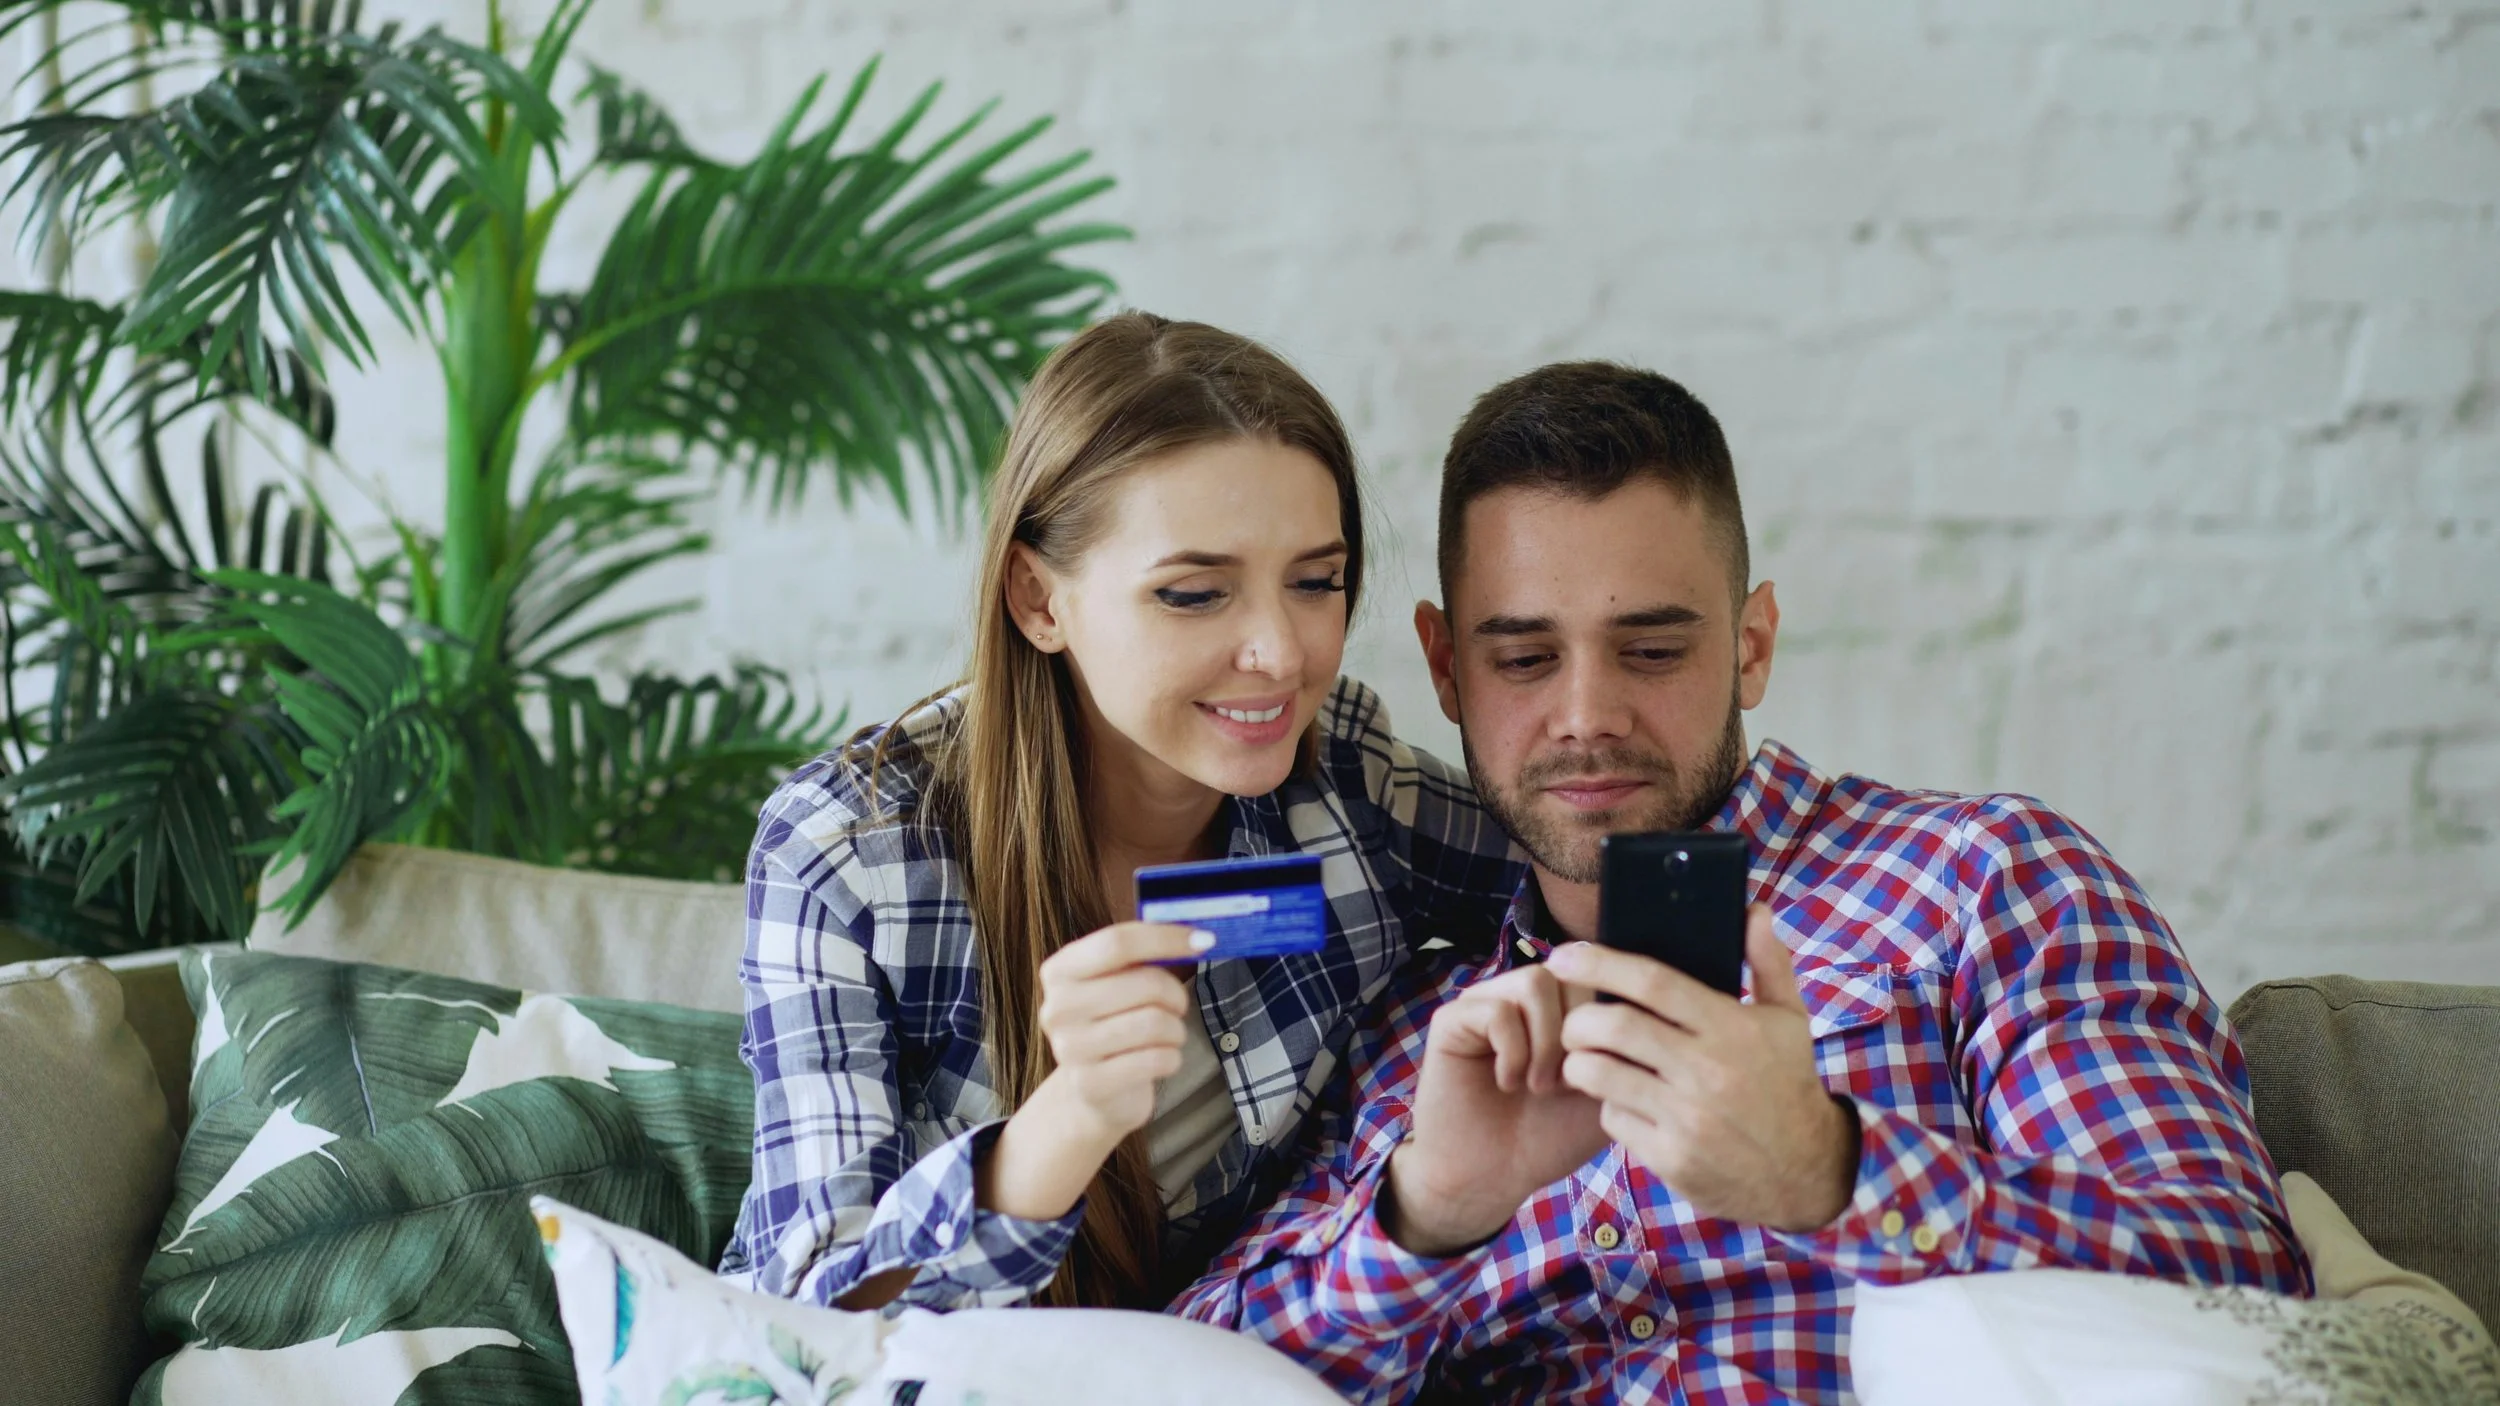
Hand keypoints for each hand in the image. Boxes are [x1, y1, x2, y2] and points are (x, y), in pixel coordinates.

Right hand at [980, 922, 1207, 1221]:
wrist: (1094, 1091)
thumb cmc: (1114, 1024)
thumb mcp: (1116, 982)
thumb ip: (1143, 955)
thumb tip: (1197, 935)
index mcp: (1060, 970)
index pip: (1118, 942)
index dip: (1166, 938)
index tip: (1204, 940)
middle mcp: (1058, 1007)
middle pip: (1144, 983)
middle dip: (1176, 994)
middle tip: (1178, 1005)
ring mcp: (1070, 1049)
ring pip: (1155, 1023)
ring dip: (1176, 1030)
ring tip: (1169, 1035)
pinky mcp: (1091, 1085)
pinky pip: (1156, 1060)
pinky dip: (1172, 1058)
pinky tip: (1163, 1059)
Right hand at [1383, 963, 1610, 1255]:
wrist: (1494, 1177)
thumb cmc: (1549, 1137)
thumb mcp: (1605, 1092)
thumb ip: (1625, 1049)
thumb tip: (1637, 1010)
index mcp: (1560, 1005)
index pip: (1601, 977)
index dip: (1607, 1026)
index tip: (1595, 1080)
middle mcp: (1523, 995)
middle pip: (1571, 974)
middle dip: (1578, 1034)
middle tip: (1564, 1086)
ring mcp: (1486, 1001)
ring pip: (1535, 982)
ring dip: (1545, 1042)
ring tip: (1537, 1085)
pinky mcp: (1452, 1018)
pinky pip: (1498, 1010)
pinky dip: (1512, 1054)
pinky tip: (1507, 1084)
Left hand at [1547, 906, 1861, 1232]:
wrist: (1806, 1170)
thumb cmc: (1788, 1084)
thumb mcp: (1790, 1020)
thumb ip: (1768, 962)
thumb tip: (1753, 910)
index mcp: (1731, 1027)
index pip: (1653, 981)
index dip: (1600, 963)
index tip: (1563, 956)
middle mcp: (1708, 1071)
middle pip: (1614, 1026)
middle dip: (1577, 1019)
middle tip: (1573, 1022)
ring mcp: (1689, 1118)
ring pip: (1601, 1075)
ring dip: (1580, 1062)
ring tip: (1586, 1058)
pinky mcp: (1674, 1158)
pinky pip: (1614, 1120)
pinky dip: (1609, 1106)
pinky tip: (1622, 1101)